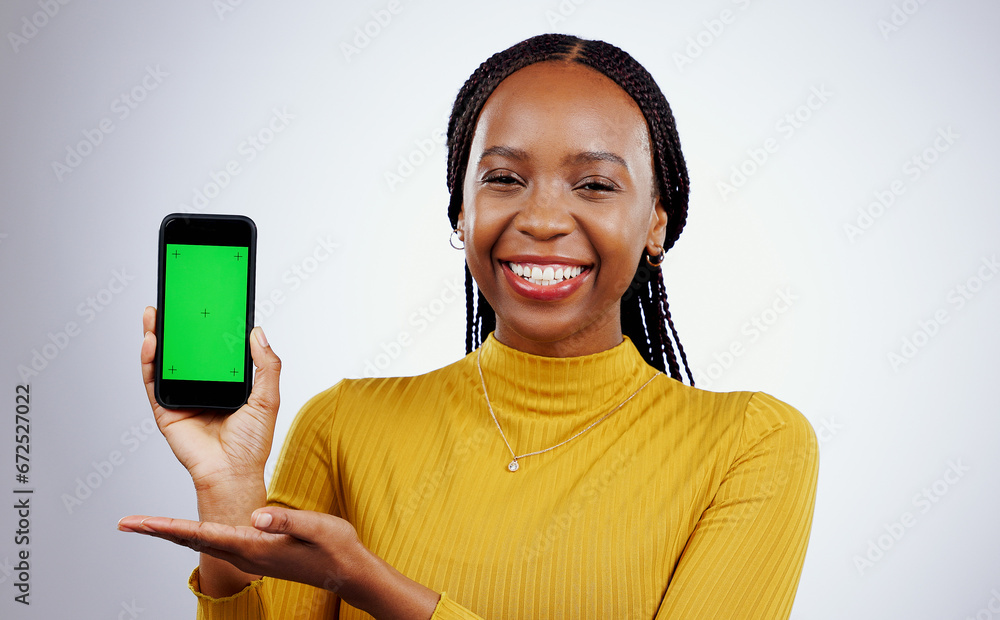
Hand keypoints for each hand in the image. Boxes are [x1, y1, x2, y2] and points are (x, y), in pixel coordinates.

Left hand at [118, 508, 439, 619]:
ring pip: (201, 542)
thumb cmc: (336, 549)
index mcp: (255, 547)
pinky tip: (189, 529)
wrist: (348, 572)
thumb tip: (256, 516)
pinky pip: (216, 542)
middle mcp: (246, 554)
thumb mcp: (318, 528)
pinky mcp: (256, 552)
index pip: (203, 534)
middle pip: (192, 540)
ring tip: (147, 524)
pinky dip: (194, 533)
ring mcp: (250, 555)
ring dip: (172, 532)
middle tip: (127, 523)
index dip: (169, 527)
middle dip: (158, 530)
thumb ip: (287, 521)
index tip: (141, 523)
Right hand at [139, 306, 278, 595]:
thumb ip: (267, 365)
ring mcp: (182, 397)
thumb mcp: (267, 397)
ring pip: (165, 362)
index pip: (213, 348)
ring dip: (157, 336)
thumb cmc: (252, 443)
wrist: (232, 473)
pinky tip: (151, 342)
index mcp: (225, 382)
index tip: (206, 300)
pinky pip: (152, 382)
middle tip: (173, 299)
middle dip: (177, 325)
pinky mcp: (165, 410)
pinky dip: (149, 361)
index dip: (207, 325)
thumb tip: (258, 331)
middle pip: (184, 350)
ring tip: (155, 314)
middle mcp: (201, 386)